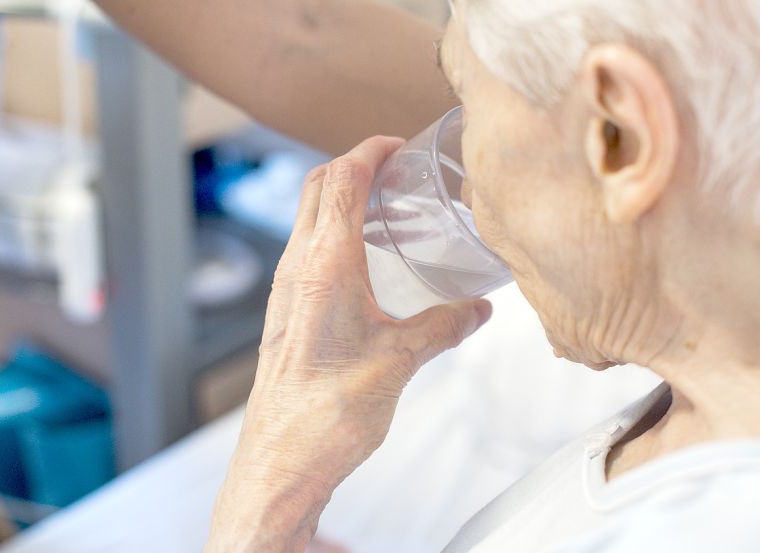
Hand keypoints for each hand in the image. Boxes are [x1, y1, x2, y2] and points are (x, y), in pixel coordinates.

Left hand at [205, 136, 492, 552]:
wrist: (282, 460)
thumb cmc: (329, 413)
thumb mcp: (402, 361)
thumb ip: (445, 326)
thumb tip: (477, 308)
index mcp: (325, 266)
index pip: (342, 178)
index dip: (370, 150)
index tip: (397, 144)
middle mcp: (297, 268)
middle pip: (318, 186)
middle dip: (355, 163)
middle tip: (395, 168)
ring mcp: (285, 289)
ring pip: (307, 217)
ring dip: (340, 197)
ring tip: (384, 206)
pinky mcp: (284, 311)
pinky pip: (304, 250)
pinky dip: (331, 232)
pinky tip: (363, 261)